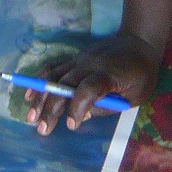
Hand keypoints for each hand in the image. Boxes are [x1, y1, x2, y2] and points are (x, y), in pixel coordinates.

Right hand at [26, 32, 160, 134]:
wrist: (138, 42)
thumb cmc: (141, 73)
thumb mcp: (134, 96)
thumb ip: (108, 107)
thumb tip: (82, 116)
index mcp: (108, 75)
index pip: (88, 89)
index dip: (78, 107)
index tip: (71, 125)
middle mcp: (90, 65)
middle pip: (64, 85)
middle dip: (51, 108)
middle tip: (41, 129)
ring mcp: (80, 59)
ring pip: (54, 77)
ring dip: (40, 96)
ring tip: (30, 116)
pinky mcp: (75, 58)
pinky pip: (54, 68)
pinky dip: (40, 80)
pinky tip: (30, 95)